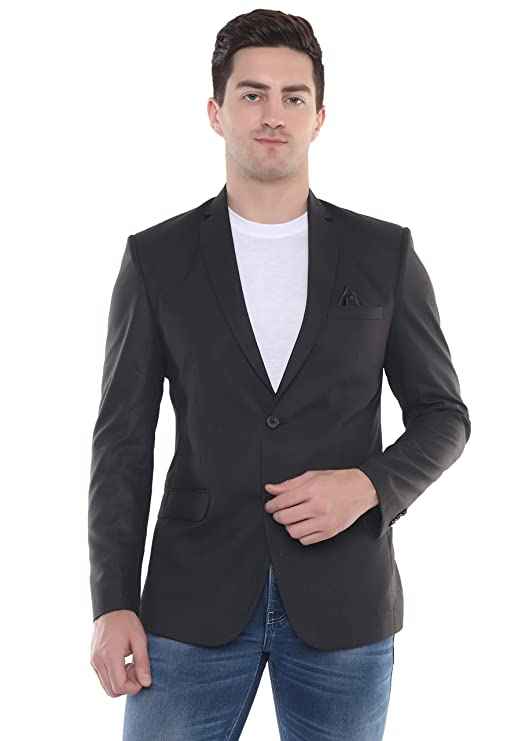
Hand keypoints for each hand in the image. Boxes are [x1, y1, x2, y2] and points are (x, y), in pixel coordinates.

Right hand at [90, 609, 151, 696]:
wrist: (111, 609)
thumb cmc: (126, 622)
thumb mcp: (139, 639)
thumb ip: (143, 663)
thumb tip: (146, 683)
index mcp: (110, 656)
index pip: (120, 686)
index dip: (134, 687)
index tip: (142, 675)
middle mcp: (98, 662)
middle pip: (112, 691)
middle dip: (127, 686)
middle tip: (137, 670)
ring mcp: (93, 662)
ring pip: (106, 687)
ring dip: (121, 682)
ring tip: (130, 665)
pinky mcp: (93, 661)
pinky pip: (103, 678)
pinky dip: (114, 677)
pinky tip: (123, 663)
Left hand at [263, 468, 378, 544]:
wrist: (361, 490)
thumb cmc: (337, 481)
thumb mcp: (312, 476)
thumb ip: (289, 484)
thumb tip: (270, 489)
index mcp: (312, 490)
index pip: (282, 501)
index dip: (271, 505)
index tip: (270, 506)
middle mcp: (318, 507)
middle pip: (285, 518)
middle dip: (277, 515)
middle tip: (278, 512)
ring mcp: (324, 521)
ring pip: (293, 532)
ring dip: (288, 526)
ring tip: (292, 519)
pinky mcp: (330, 532)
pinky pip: (306, 540)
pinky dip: (300, 534)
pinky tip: (303, 525)